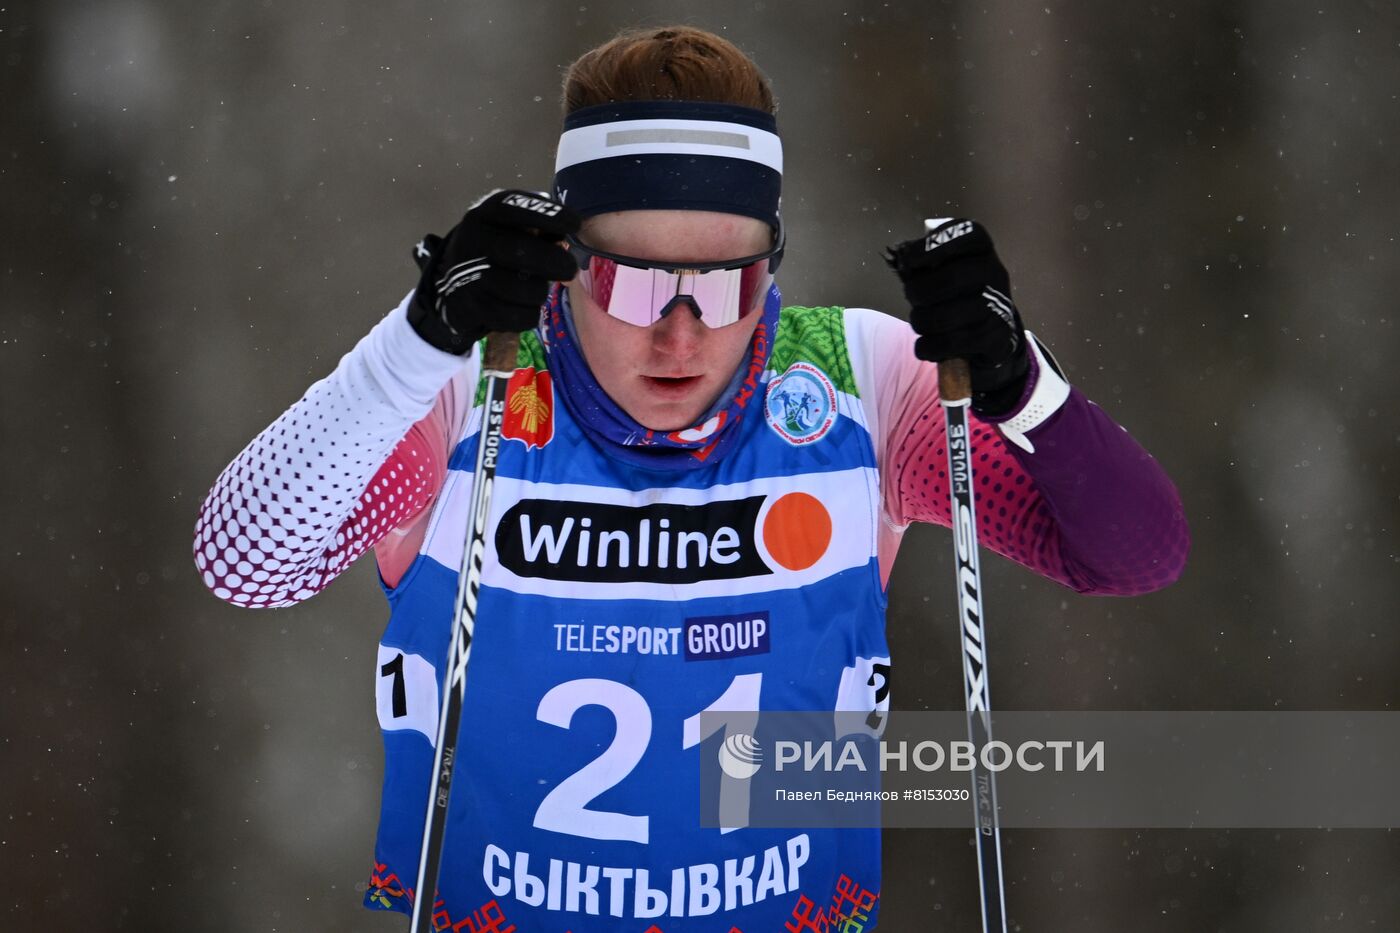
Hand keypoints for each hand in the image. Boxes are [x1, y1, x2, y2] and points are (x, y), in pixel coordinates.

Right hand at [409, 189, 580, 353]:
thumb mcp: (513, 230)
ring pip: (514, 287)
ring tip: (543, 288)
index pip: (514, 208)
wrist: (455, 282)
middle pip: (516, 250)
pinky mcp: (469, 306)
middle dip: (552, 260)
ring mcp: (466, 274)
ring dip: (539, 290)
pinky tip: (530, 306)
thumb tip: (562, 243)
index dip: (548, 215)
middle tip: (571, 269)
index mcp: (486, 215)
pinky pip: (509, 315)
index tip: (575, 224)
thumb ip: (540, 231)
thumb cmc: (498, 251)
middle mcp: (472, 239)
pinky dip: (528, 314)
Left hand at [885, 219, 1029, 415]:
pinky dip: (929, 347)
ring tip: (918, 322)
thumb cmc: (958, 293)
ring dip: (921, 321)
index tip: (908, 259)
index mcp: (982, 248)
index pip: (966, 234)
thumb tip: (900, 258)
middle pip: (953, 278)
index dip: (933, 245)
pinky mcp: (996, 337)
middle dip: (919, 291)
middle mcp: (996, 273)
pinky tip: (924, 346)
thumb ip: (923, 262)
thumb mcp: (944, 269)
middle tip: (911, 297)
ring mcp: (999, 306)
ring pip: (949, 316)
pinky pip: (953, 343)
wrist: (992, 332)